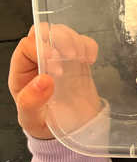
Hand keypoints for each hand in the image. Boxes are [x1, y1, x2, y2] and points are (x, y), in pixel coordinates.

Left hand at [9, 25, 98, 139]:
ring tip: (81, 60)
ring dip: (75, 41)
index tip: (57, 71)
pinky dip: (89, 46)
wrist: (70, 130)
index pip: (27, 46)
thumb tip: (44, 81)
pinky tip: (90, 61)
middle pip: (43, 31)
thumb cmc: (45, 124)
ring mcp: (60, 58)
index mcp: (22, 72)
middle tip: (70, 55)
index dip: (41, 51)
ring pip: (63, 32)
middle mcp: (39, 60)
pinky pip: (83, 42)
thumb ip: (32, 102)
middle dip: (59, 37)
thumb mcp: (31, 119)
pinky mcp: (77, 61)